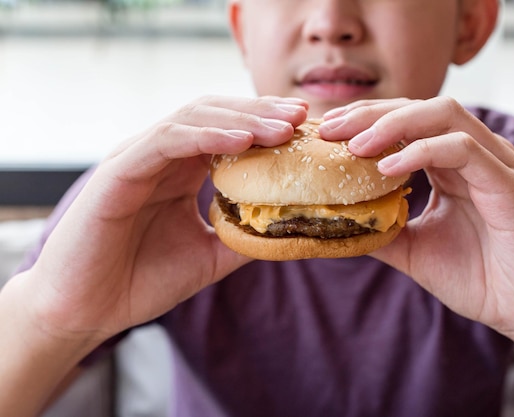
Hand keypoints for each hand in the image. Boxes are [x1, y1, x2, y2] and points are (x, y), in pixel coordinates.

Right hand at [21, 95, 307, 343]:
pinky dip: (206, 136)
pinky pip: (166, 140)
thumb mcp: (209, 256)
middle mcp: (160, 156)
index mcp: (179, 171)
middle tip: (301, 114)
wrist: (87, 311)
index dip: (266, 124)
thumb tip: (291, 228)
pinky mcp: (118, 171)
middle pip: (216, 115)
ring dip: (242, 120)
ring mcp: (138, 159)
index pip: (227, 131)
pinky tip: (242, 141)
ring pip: (194, 119)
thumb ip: (244, 237)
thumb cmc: (141, 280)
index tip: (304, 126)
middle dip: (261, 112)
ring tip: (283, 127)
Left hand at [319, 97, 513, 344]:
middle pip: (418, 108)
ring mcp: (493, 164)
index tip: (324, 132)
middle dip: (369, 114)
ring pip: (442, 115)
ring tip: (353, 146)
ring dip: (393, 124)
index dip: (363, 121)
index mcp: (451, 163)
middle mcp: (473, 154)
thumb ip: (379, 228)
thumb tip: (333, 218)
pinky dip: (422, 152)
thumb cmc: (476, 277)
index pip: (404, 123)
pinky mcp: (507, 184)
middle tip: (328, 129)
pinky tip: (388, 169)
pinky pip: (463, 150)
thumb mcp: (412, 248)